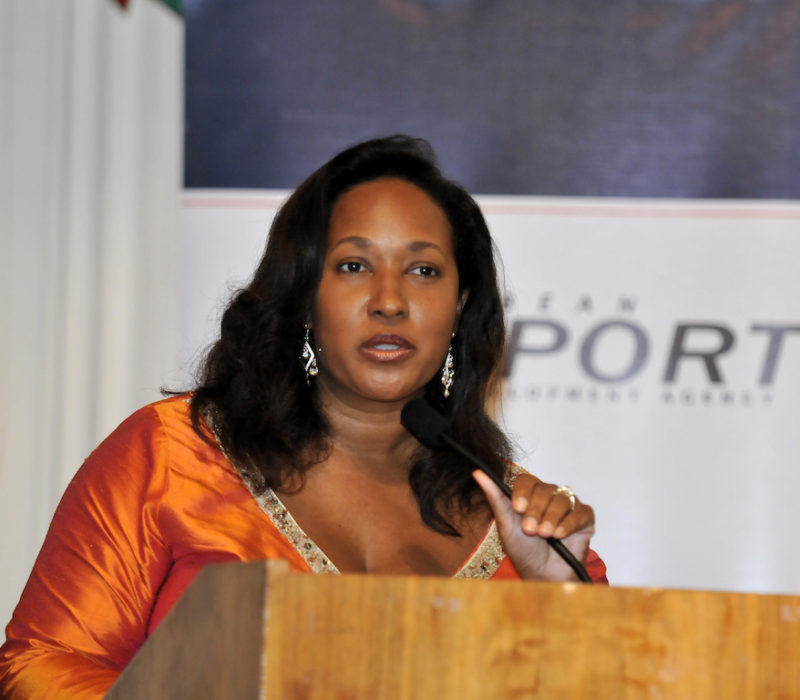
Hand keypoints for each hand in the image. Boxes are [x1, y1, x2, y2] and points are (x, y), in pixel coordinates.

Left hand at [472, 470, 594, 580]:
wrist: (543, 575)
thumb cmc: (523, 551)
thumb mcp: (506, 525)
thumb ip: (495, 498)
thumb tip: (478, 473)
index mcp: (529, 494)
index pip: (526, 480)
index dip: (523, 492)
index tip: (518, 508)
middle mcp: (549, 496)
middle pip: (544, 489)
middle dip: (536, 510)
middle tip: (530, 530)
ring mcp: (568, 505)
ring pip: (562, 499)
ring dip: (551, 518)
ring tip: (544, 535)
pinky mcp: (584, 518)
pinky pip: (580, 512)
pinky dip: (569, 523)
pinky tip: (559, 535)